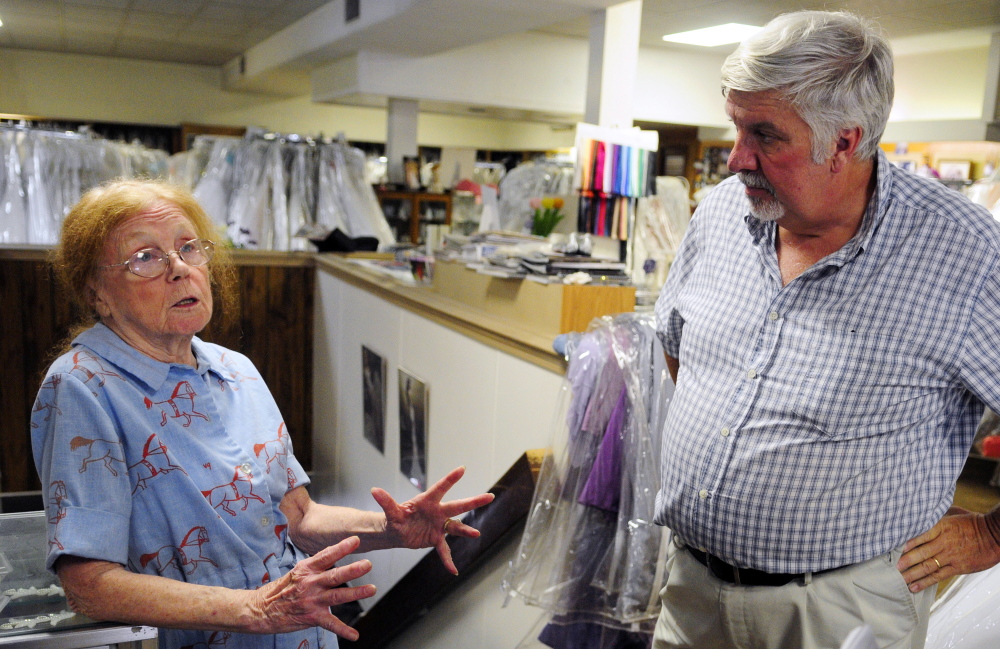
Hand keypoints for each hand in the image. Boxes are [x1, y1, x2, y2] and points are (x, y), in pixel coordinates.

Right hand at [248, 536, 375, 639]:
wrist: (259, 610)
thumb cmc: (281, 589)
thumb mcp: (297, 571)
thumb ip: (317, 564)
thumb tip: (336, 552)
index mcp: (306, 570)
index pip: (326, 555)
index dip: (341, 547)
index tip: (356, 540)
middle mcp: (310, 584)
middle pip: (334, 575)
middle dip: (352, 570)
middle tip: (367, 564)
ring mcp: (311, 601)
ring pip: (337, 596)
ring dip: (356, 593)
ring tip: (371, 589)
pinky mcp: (311, 617)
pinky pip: (330, 624)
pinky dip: (344, 630)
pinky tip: (355, 634)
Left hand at [370, 466, 494, 574]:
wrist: (397, 532)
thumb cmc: (395, 517)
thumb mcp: (390, 511)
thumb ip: (386, 502)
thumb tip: (374, 490)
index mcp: (427, 501)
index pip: (440, 488)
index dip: (451, 479)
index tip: (462, 469)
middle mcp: (437, 512)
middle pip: (457, 505)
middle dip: (473, 502)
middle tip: (489, 497)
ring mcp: (439, 525)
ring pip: (456, 527)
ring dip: (466, 530)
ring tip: (476, 534)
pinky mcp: (436, 539)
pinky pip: (444, 550)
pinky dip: (448, 560)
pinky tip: (453, 570)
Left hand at [897, 506, 999, 592]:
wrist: (995, 536)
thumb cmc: (973, 522)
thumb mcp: (954, 513)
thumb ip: (937, 515)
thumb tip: (921, 513)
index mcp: (941, 527)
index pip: (919, 535)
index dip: (906, 542)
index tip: (892, 547)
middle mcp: (943, 542)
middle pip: (920, 552)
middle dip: (905, 560)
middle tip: (892, 566)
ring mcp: (950, 556)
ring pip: (927, 566)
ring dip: (911, 573)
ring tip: (899, 578)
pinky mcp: (957, 567)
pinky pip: (938, 576)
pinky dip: (924, 582)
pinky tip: (914, 586)